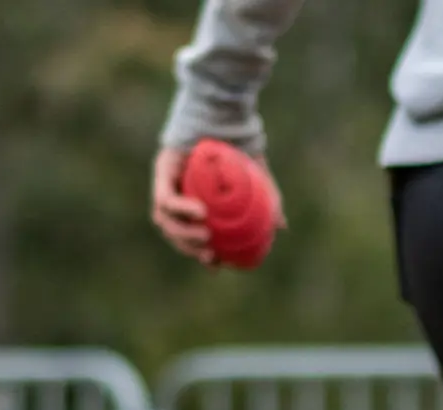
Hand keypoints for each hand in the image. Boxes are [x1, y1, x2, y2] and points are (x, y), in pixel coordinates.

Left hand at [150, 145, 286, 265]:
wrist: (224, 112)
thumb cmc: (240, 141)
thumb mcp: (258, 176)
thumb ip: (267, 201)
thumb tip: (281, 227)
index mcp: (191, 198)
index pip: (190, 233)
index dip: (199, 254)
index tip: (217, 265)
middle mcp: (174, 191)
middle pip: (173, 231)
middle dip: (188, 249)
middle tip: (211, 256)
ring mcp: (165, 180)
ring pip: (164, 219)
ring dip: (182, 234)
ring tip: (206, 237)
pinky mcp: (160, 168)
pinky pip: (165, 196)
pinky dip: (182, 209)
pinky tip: (200, 213)